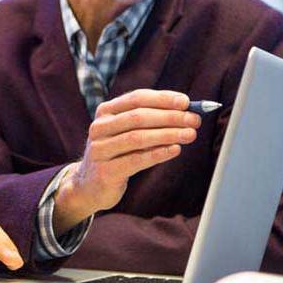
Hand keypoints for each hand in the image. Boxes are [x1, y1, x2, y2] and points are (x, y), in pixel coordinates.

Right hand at [53, 90, 200, 233]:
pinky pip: (136, 160)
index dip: (163, 99)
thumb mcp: (126, 132)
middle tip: (194, 120)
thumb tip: (185, 110)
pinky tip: (175, 150)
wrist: (89, 184)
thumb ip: (149, 120)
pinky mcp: (105, 172)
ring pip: (138, 137)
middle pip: (138, 117)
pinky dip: (158, 154)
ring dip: (168, 134)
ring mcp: (100, 149)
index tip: (186, 102)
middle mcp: (99, 127)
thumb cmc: (116, 153)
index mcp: (105, 111)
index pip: (137, 98)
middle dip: (170, 117)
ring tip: (190, 134)